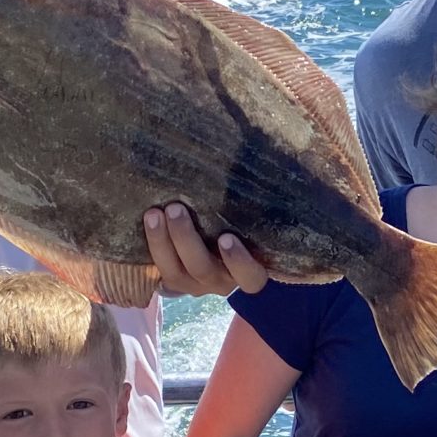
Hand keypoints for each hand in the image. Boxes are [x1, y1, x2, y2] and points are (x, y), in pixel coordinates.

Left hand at [143, 203, 270, 297]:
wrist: (217, 244)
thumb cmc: (246, 224)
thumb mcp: (256, 221)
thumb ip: (262, 204)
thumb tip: (289, 153)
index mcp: (251, 272)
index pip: (250, 277)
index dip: (238, 262)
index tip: (227, 238)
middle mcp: (223, 282)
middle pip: (204, 270)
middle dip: (186, 241)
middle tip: (176, 208)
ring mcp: (196, 283)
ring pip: (177, 273)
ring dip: (163, 242)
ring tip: (155, 212)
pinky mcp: (174, 280)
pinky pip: (159, 270)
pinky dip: (152, 246)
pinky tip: (147, 219)